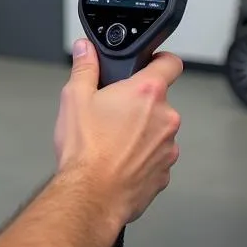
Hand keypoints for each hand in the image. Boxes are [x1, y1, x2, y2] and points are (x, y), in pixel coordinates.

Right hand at [53, 38, 182, 225]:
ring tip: (111, 140)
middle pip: (158, 100)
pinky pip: (155, 156)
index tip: (152, 63)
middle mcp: (165, 118)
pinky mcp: (164, 173)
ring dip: (141, 131)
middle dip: (138, 103)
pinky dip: (141, 156)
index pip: (171, 63)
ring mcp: (168, 148)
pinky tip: (118, 159)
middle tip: (112, 111)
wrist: (91, 196)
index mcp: (146, 92)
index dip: (161, 59)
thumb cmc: (86, 149)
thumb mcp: (75, 96)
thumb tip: (86, 50)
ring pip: (157, 129)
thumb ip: (84, 66)